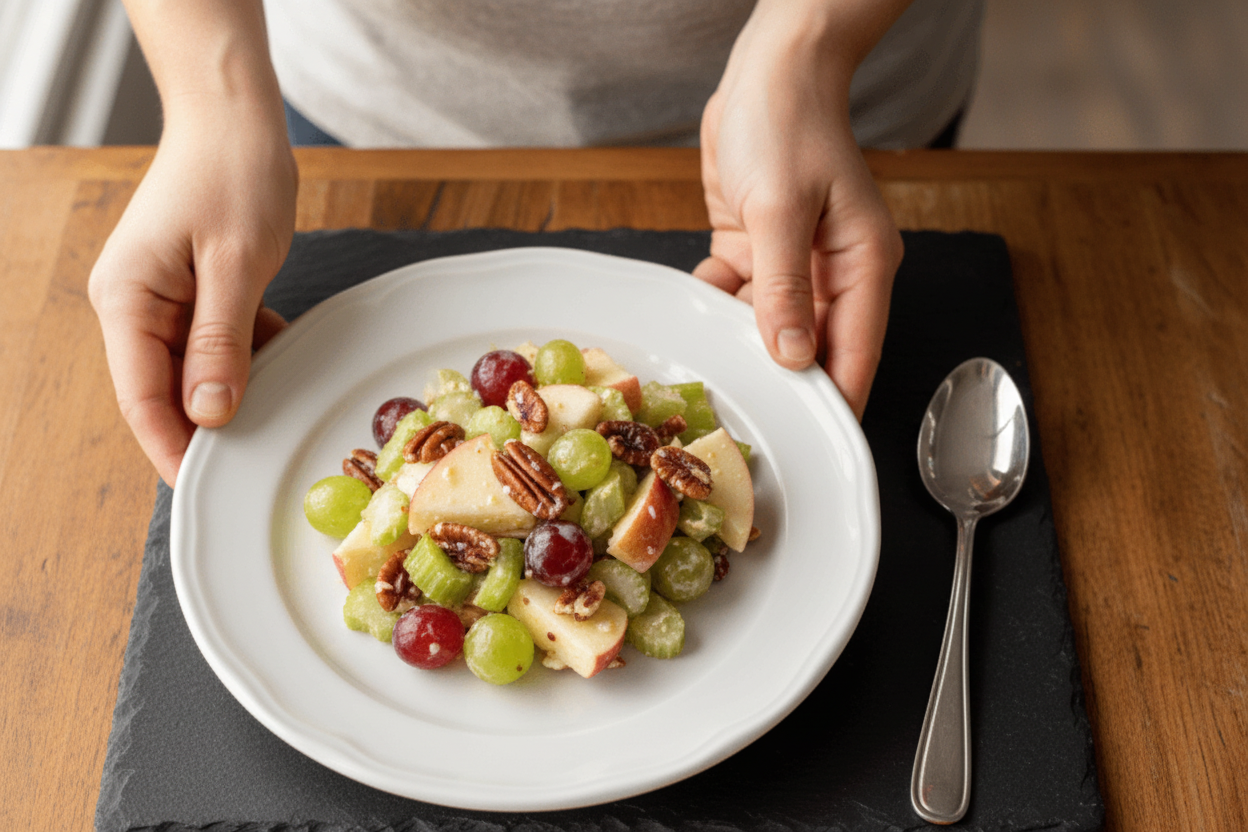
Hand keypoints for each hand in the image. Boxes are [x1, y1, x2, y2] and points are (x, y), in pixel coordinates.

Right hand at [89, 109, 296, 485]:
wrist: (235, 118)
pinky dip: (249, 358)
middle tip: (253, 469)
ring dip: (234, 395)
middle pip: (165, 392)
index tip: (207, 490)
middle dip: (206, 430)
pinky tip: (284, 367)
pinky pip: (219, 343)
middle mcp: (135, 306)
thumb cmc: (233, 175)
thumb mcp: (234, 264)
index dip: (173, 448)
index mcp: (127, 301)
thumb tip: (210, 413)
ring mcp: (165, 300)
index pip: (142, 398)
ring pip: (196, 371)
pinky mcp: (195, 292)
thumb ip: (220, 342)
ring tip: (274, 425)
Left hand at [694, 3, 904, 419]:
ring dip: (739, 345)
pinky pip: (735, 299)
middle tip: (743, 418)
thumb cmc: (788, 123)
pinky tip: (694, 316)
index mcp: (862, 266)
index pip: (855, 354)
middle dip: (778, 380)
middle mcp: (833, 274)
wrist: (767, 70)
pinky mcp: (757, 253)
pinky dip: (715, 308)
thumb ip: (784, 288)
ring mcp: (794, 266)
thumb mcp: (782, 209)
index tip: (809, 446)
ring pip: (767, 329)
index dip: (833, 403)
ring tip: (709, 374)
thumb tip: (792, 355)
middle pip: (811, 349)